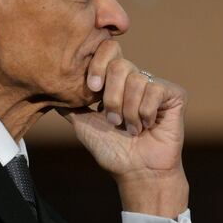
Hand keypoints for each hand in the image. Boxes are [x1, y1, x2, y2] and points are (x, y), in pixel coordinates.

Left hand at [58, 40, 188, 217]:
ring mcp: (155, 85)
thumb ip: (70, 103)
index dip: (98, 65)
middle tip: (113, 120)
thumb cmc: (112, 150)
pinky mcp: (174, 94)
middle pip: (120, 65)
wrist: (136, 172)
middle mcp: (136, 78)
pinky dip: (146, 113)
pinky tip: (148, 126)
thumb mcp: (83, 123)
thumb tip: (48, 87)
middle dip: (112, 98)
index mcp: (115, 81)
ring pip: (137, 80)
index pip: (107, 51)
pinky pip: (155, 90)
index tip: (92, 88)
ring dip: (129, 112)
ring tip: (131, 129)